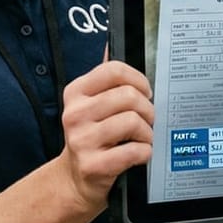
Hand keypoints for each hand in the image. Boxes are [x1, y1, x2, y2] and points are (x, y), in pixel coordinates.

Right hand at [57, 61, 154, 213]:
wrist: (74, 180)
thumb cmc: (91, 138)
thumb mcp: (91, 105)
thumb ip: (104, 79)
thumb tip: (112, 42)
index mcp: (76, 92)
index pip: (115, 70)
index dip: (139, 80)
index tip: (145, 93)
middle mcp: (75, 114)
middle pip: (129, 96)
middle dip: (148, 110)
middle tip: (147, 121)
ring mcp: (82, 140)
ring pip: (133, 122)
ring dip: (147, 133)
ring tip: (142, 139)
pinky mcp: (93, 165)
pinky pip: (135, 151)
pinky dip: (144, 153)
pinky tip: (138, 155)